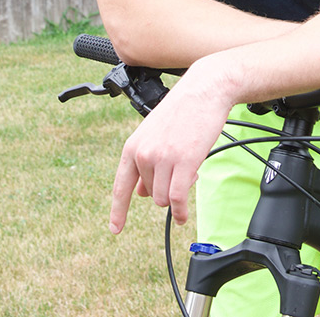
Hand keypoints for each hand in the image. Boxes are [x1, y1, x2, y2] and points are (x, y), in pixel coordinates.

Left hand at [109, 69, 233, 229]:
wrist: (204, 90)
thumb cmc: (182, 111)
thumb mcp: (154, 134)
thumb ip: (145, 163)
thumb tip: (140, 193)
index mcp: (132, 146)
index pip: (121, 186)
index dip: (118, 210)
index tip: (116, 228)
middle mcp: (143, 154)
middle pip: (149, 194)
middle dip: (165, 188)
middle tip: (181, 170)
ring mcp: (163, 159)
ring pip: (163, 198)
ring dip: (175, 196)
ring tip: (190, 173)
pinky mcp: (184, 162)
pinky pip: (177, 198)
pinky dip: (180, 212)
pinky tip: (183, 216)